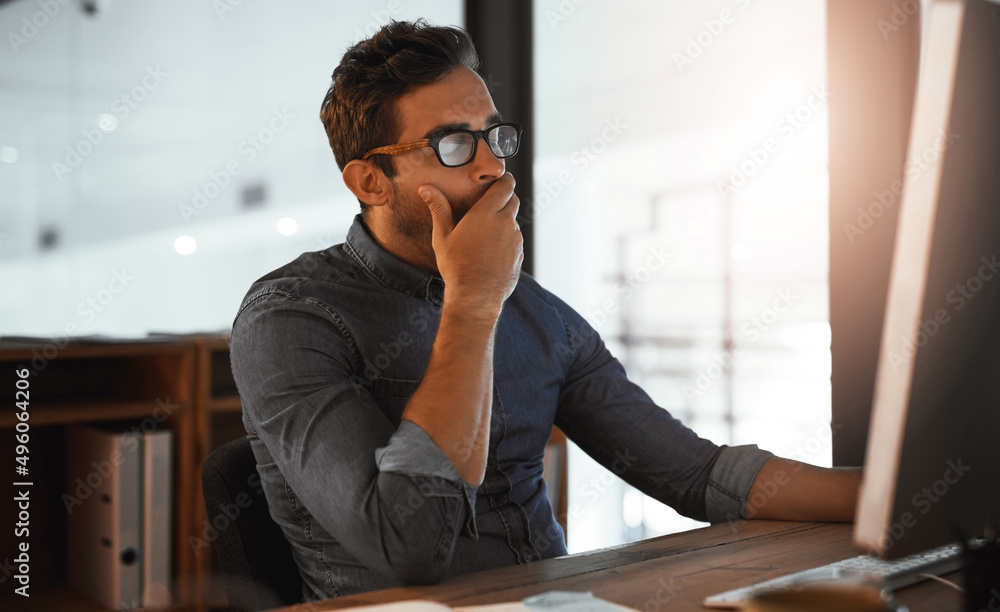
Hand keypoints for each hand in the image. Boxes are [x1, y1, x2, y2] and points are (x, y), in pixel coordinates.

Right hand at [420, 172, 523, 313]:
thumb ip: (438, 208)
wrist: (476, 297)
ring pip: (514, 221)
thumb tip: (427, 189)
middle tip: (491, 203)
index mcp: (486, 213)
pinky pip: (515, 240)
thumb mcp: (442, 236)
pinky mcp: (519, 255)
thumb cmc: (457, 267)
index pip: (505, 185)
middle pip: (513, 200)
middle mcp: (505, 223)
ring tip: (487, 232)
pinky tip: (492, 251)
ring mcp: (515, 240)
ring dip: (505, 220)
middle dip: (505, 198)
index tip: (500, 179)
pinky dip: (507, 239)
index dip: (505, 180)